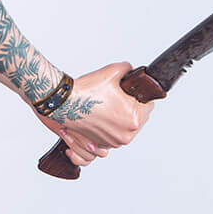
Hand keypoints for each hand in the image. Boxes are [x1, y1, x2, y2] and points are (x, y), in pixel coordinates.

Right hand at [34, 62, 153, 165]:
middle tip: (120, 97)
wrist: (63, 103)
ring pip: (127, 128)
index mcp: (133, 119)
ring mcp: (114, 142)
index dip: (140, 95)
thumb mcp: (112, 71)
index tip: (133, 91)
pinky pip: (115, 136)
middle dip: (133, 107)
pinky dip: (112, 127)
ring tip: (111, 106)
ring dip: (123, 118)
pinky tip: (105, 116)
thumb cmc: (86, 91)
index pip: (149, 105)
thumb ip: (127, 69)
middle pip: (140, 118)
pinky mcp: (103, 145)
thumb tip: (131, 70)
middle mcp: (126, 135)